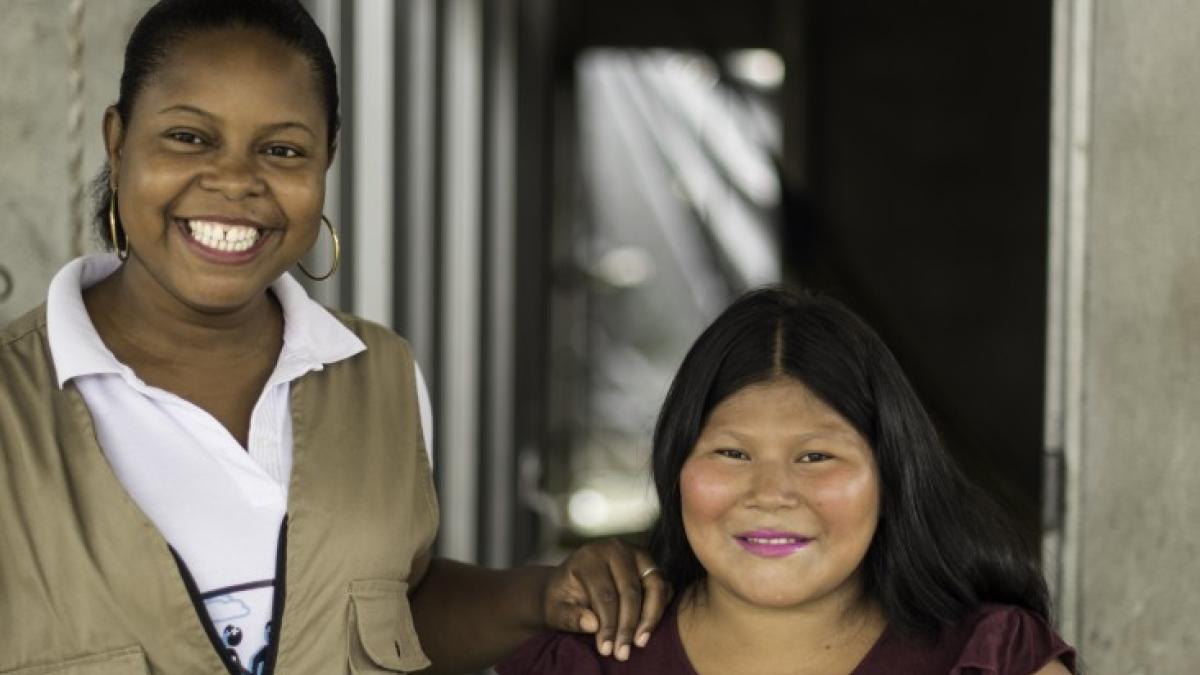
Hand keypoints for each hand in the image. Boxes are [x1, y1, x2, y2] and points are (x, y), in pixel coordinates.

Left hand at [542, 539, 671, 660]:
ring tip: (640, 642)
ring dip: (650, 617)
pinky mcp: (650, 564)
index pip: (604, 593)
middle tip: (623, 652)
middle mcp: (615, 549)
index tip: (606, 649)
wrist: (573, 581)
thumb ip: (569, 617)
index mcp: (589, 557)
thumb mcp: (556, 609)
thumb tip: (592, 624)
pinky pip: (664, 586)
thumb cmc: (564, 597)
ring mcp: (636, 554)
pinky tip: (648, 629)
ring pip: (654, 585)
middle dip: (627, 625)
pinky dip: (660, 608)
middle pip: (630, 590)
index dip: (608, 625)